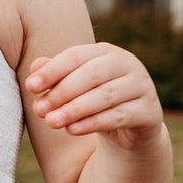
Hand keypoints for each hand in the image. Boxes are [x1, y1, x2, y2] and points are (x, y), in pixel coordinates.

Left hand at [25, 42, 163, 147]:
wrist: (128, 129)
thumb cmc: (93, 101)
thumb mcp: (73, 88)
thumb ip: (55, 75)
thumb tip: (35, 67)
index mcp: (107, 52)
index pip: (77, 56)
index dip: (52, 70)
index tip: (30, 86)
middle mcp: (128, 64)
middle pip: (92, 74)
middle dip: (62, 92)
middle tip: (39, 109)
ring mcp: (143, 86)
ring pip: (105, 96)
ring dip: (74, 109)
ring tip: (51, 122)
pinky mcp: (151, 111)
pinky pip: (119, 116)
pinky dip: (92, 123)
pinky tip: (71, 130)